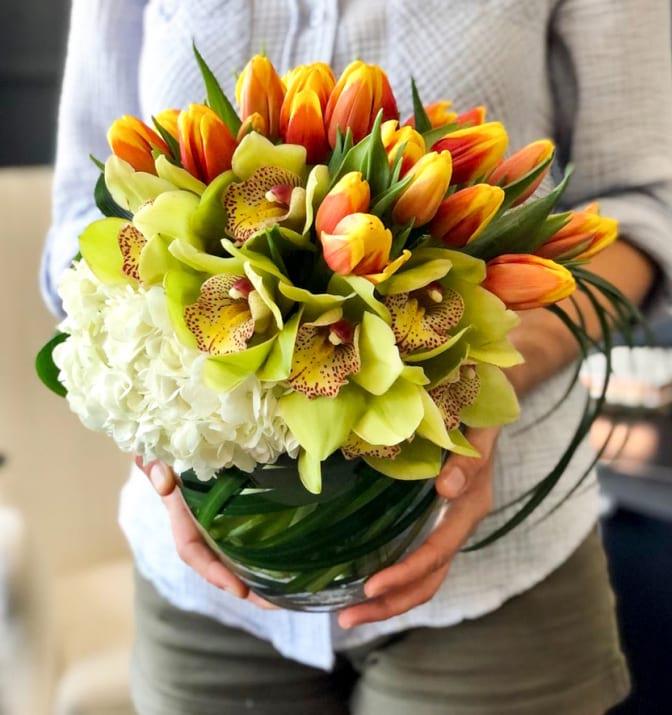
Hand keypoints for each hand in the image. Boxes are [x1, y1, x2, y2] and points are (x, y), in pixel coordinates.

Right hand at [135, 457, 274, 607]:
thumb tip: (164, 481)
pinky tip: (289, 561)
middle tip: (273, 603)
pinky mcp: (238, 508)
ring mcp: (219, 519)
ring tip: (287, 595)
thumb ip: (155, 466)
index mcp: (183, 515)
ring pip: (235, 553)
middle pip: (218, 563)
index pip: (193, 551)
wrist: (183, 439)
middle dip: (242, 585)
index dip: (214, 572)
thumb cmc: (170, 448)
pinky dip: (265, 549)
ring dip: (258, 575)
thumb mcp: (161, 456)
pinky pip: (249, 532)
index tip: (240, 589)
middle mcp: (201, 524)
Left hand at [337, 427, 498, 628]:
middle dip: (391, 603)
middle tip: (347, 619)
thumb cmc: (477, 419)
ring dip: (389, 600)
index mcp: (469, 508)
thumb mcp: (479, 434)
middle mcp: (458, 525)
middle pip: (429, 581)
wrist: (487, 409)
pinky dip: (393, 579)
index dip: (406, 572)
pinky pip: (416, 560)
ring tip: (348, 615)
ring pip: (424, 578)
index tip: (370, 586)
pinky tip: (361, 585)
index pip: (436, 553)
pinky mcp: (434, 522)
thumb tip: (447, 489)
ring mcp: (447, 527)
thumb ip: (469, 461)